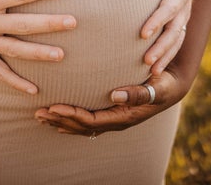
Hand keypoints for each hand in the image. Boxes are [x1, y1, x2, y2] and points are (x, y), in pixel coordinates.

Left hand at [34, 68, 188, 136]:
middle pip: (82, 126)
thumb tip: (115, 94)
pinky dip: (69, 119)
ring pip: (82, 126)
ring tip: (40, 116)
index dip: (71, 115)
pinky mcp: (111, 112)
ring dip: (60, 121)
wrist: (172, 86)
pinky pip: (87, 121)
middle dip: (59, 120)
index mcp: (123, 116)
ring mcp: (113, 118)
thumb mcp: (157, 87)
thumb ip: (138, 92)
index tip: (53, 107)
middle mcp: (116, 120)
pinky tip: (57, 117)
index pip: (91, 120)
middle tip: (38, 113)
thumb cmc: (165, 83)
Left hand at [139, 0, 200, 74]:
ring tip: (151, 71)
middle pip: (174, 31)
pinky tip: (154, 71)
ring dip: (164, 56)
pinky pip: (174, 44)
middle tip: (146, 60)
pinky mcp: (179, 25)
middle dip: (161, 47)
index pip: (169, 8)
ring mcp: (183, 19)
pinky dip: (166, 57)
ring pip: (176, 41)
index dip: (158, 21)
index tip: (143, 33)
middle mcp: (184, 8)